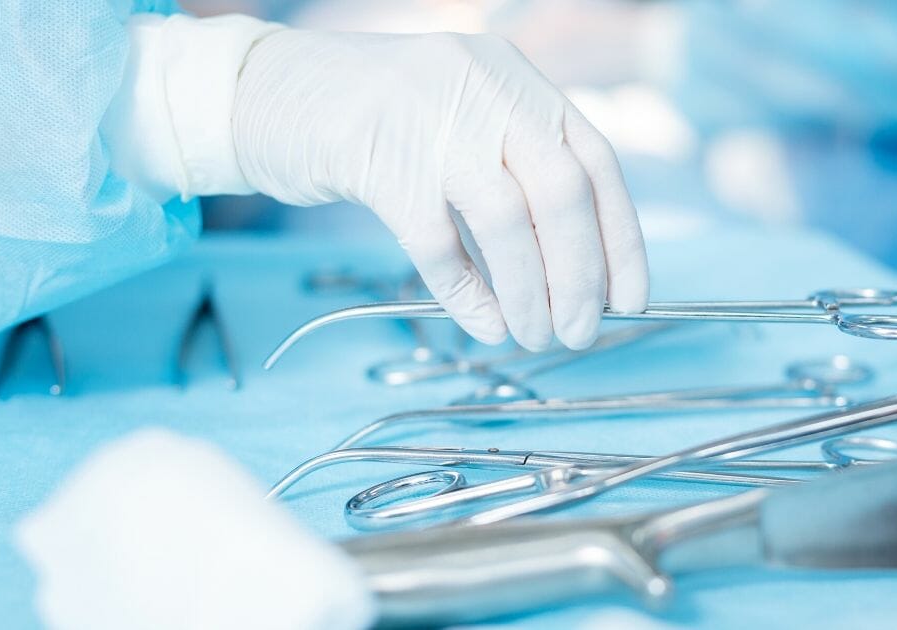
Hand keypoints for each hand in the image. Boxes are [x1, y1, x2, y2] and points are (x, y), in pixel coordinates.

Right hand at [232, 30, 648, 349]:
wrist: (267, 91)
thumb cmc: (377, 117)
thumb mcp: (464, 114)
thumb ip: (518, 165)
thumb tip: (581, 265)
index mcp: (518, 80)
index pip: (595, 164)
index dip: (621, 239)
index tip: (629, 299)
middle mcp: (485, 90)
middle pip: (561, 194)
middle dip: (579, 276)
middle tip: (579, 331)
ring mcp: (430, 121)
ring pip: (506, 223)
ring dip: (529, 293)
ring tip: (535, 336)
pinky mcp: (376, 159)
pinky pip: (438, 244)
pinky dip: (468, 293)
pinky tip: (483, 322)